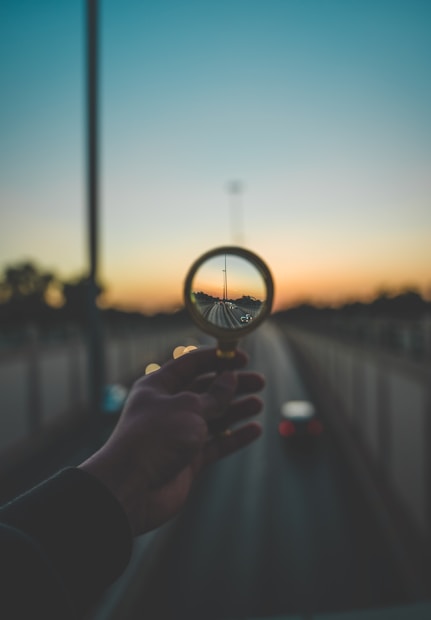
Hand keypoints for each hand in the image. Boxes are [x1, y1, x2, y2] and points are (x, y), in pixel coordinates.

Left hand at [79, 347, 264, 535]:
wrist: (131, 490)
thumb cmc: (154, 439)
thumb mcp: (188, 408)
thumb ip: (214, 395)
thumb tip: (230, 378)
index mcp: (158, 387)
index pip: (191, 364)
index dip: (218, 359)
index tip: (243, 358)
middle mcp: (168, 408)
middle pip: (206, 390)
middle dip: (232, 385)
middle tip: (259, 382)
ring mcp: (179, 434)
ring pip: (213, 417)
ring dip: (236, 409)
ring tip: (258, 404)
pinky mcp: (188, 459)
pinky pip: (216, 444)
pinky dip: (235, 437)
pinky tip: (254, 430)